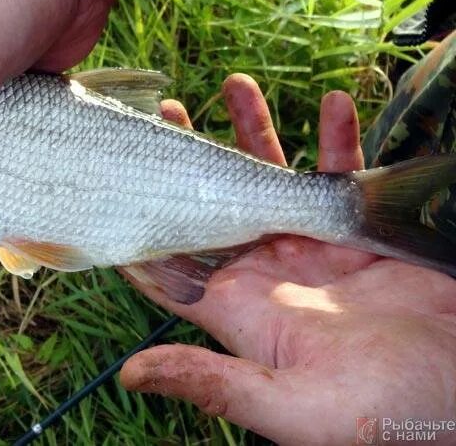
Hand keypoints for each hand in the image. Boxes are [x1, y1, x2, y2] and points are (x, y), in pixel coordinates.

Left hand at [121, 74, 455, 444]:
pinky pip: (341, 174)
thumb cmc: (378, 417)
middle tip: (167, 109)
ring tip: (236, 83)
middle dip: (191, 155)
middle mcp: (265, 271)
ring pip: (272, 177)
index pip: (172, 260)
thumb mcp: (290, 408)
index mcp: (237, 307)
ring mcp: (309, 247)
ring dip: (257, 131)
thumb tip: (130, 375)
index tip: (118, 174)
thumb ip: (214, 384)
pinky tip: (332, 103)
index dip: (144, 217)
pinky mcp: (355, 234)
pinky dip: (338, 138)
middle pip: (213, 202)